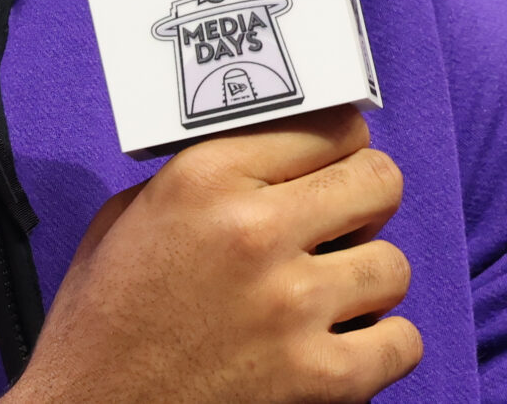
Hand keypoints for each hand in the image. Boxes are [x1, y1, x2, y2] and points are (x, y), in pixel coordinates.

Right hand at [6, 108, 418, 403]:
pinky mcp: (317, 378)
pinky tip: (351, 343)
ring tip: (336, 292)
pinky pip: (403, 343)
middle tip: (344, 223)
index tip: (334, 164)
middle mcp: (254, 230)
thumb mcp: (131, 215)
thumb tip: (272, 158)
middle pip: (378, 182)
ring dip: (370, 278)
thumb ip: (202, 177)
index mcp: (205, 177)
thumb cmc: (104, 320)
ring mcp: (291, 306)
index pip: (331, 128)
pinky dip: (385, 346)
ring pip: (394, 264)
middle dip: (365, 201)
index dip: (339, 147)